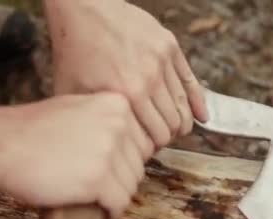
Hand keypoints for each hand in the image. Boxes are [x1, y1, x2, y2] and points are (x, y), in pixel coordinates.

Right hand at [0, 93, 147, 218]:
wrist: (1, 144)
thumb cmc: (31, 130)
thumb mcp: (76, 109)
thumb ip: (105, 122)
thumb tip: (129, 148)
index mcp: (117, 104)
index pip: (139, 143)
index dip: (121, 161)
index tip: (102, 169)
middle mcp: (119, 124)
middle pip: (137, 166)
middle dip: (117, 180)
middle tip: (92, 186)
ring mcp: (110, 151)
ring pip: (130, 187)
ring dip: (112, 196)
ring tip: (89, 196)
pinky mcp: (99, 179)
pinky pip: (118, 203)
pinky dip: (109, 211)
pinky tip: (94, 209)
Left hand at [44, 0, 207, 158]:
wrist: (84, 9)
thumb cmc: (75, 50)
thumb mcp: (72, 92)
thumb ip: (89, 119)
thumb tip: (96, 143)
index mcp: (127, 96)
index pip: (155, 137)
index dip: (152, 148)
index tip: (147, 150)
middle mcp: (149, 80)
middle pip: (173, 124)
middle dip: (167, 137)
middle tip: (158, 140)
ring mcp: (162, 61)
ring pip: (184, 106)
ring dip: (181, 122)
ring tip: (174, 130)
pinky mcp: (169, 46)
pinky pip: (191, 80)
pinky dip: (197, 102)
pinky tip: (201, 116)